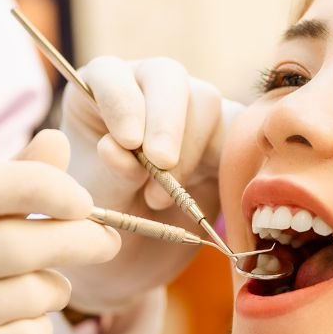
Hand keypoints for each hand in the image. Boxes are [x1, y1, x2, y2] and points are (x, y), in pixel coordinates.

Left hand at [60, 57, 240, 311]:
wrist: (131, 259)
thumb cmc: (99, 224)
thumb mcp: (94, 203)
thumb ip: (108, 174)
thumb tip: (120, 148)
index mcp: (97, 95)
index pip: (110, 74)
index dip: (122, 102)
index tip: (127, 142)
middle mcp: (144, 91)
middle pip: (167, 78)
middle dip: (167, 121)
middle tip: (162, 165)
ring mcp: (187, 111)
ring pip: (205, 102)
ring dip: (188, 152)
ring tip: (157, 201)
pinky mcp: (222, 136)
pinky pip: (238, 132)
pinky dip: (226, 163)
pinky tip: (202, 196)